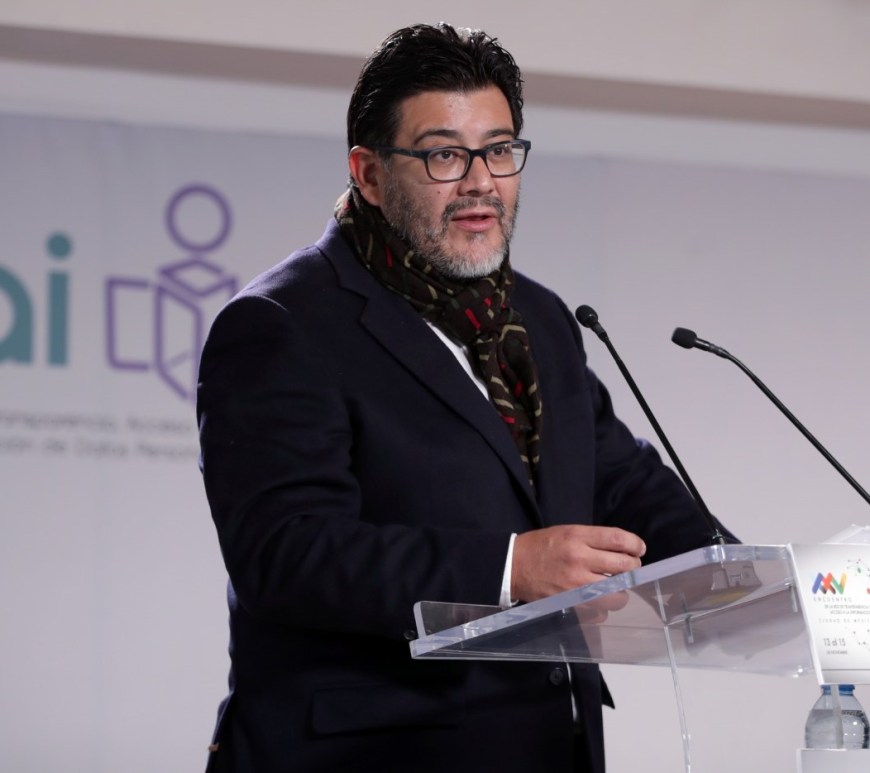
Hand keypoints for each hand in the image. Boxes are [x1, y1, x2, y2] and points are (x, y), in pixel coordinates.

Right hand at [511, 524, 645, 602]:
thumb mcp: (566, 531)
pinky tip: (599, 600)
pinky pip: (601, 612)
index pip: (619, 540)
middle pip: (624, 566)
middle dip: (633, 567)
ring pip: (618, 594)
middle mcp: (579, 559)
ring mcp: (576, 584)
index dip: (635, 545)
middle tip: (630, 567)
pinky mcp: (570, 603)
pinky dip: (604, 608)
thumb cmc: (541, 547)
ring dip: (622, 591)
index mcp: (577, 537)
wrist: (513, 565)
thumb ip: (593, 539)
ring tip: (616, 586)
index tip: (639, 549)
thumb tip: (623, 550)